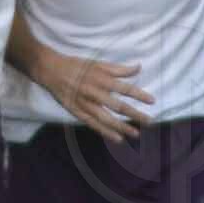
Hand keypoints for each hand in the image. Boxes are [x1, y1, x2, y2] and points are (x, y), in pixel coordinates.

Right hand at [39, 46, 153, 141]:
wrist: (51, 70)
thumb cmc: (77, 65)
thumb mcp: (98, 63)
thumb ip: (118, 68)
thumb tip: (138, 67)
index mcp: (101, 78)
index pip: (124, 88)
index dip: (139, 94)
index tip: (152, 101)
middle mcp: (95, 92)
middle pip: (118, 106)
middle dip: (135, 114)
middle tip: (150, 122)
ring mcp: (86, 104)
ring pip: (107, 118)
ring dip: (122, 127)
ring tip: (136, 134)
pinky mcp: (77, 112)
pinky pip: (93, 124)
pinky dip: (105, 132)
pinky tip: (117, 138)